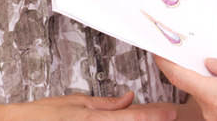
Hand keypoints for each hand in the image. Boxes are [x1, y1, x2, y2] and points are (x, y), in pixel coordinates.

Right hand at [20, 92, 176, 120]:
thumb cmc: (45, 115)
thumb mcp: (78, 102)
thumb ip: (107, 104)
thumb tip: (129, 98)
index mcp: (96, 120)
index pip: (133, 118)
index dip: (155, 115)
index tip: (170, 113)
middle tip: (167, 115)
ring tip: (151, 117)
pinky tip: (127, 118)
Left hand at [155, 56, 216, 120]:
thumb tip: (210, 64)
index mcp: (213, 94)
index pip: (179, 77)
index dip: (165, 63)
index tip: (158, 53)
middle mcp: (210, 111)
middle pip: (194, 87)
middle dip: (199, 73)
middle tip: (208, 60)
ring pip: (207, 97)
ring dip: (213, 86)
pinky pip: (216, 106)